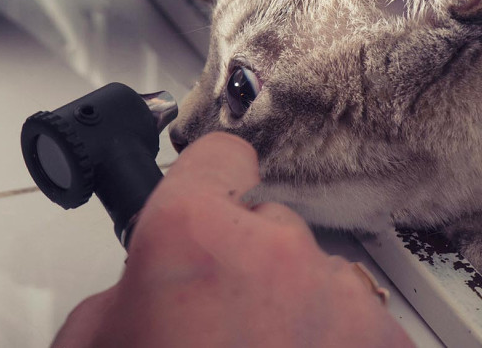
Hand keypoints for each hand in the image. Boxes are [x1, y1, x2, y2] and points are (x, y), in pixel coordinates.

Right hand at [54, 133, 412, 346]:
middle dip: (248, 262)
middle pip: (268, 225)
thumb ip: (126, 288)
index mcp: (192, 234)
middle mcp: (276, 252)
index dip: (212, 173)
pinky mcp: (386, 345)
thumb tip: (149, 280)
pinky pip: (356, 321)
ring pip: (316, 274)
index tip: (216, 183)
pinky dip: (332, 344)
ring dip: (294, 305)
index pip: (220, 153)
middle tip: (221, 320)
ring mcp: (340, 300)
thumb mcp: (95, 342)